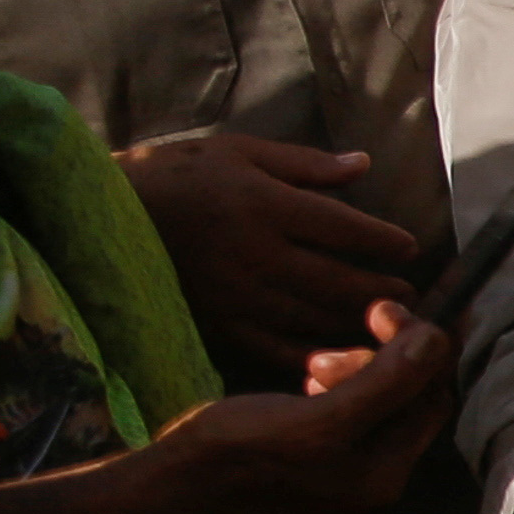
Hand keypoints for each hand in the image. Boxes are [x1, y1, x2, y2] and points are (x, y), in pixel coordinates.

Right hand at [118, 128, 419, 364]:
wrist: (102, 218)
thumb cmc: (176, 175)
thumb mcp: (237, 152)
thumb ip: (303, 165)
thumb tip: (362, 165)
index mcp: (264, 204)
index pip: (342, 227)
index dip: (382, 240)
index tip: (408, 248)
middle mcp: (255, 253)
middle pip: (337, 280)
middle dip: (382, 291)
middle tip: (411, 297)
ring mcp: (236, 295)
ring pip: (313, 318)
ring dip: (358, 325)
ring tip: (388, 327)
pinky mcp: (217, 324)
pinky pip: (275, 349)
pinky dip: (313, 357)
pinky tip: (341, 360)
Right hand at [140, 300, 457, 513]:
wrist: (177, 481)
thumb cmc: (242, 451)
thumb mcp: (321, 417)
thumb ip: (385, 383)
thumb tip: (436, 340)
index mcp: (387, 472)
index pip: (432, 396)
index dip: (423, 347)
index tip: (387, 306)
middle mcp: (377, 473)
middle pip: (410, 396)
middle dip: (386, 357)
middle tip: (343, 339)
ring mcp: (349, 464)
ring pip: (379, 396)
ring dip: (357, 365)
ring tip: (314, 363)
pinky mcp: (321, 451)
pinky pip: (351, 404)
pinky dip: (339, 380)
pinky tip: (309, 375)